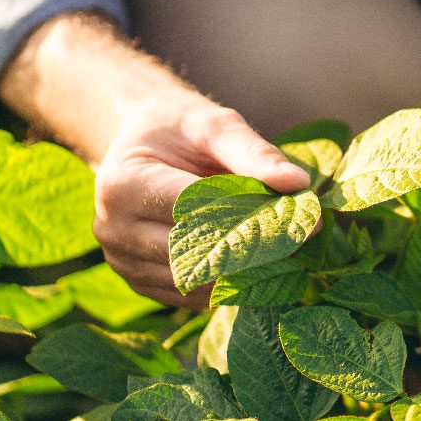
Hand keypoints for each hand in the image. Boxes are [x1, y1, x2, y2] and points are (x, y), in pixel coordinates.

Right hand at [93, 95, 309, 307]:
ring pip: (197, 282)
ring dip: (247, 270)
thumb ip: (254, 153)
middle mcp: (113, 230)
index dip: (254, 215)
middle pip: (196, 253)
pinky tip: (260, 261)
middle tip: (307, 236)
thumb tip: (297, 183)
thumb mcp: (215, 125)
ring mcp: (123, 263)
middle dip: (256, 246)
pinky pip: (192, 296)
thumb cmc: (180, 128)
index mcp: (124, 184)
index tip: (306, 215)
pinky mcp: (140, 283)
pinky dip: (229, 282)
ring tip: (289, 247)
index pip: (197, 212)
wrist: (141, 142)